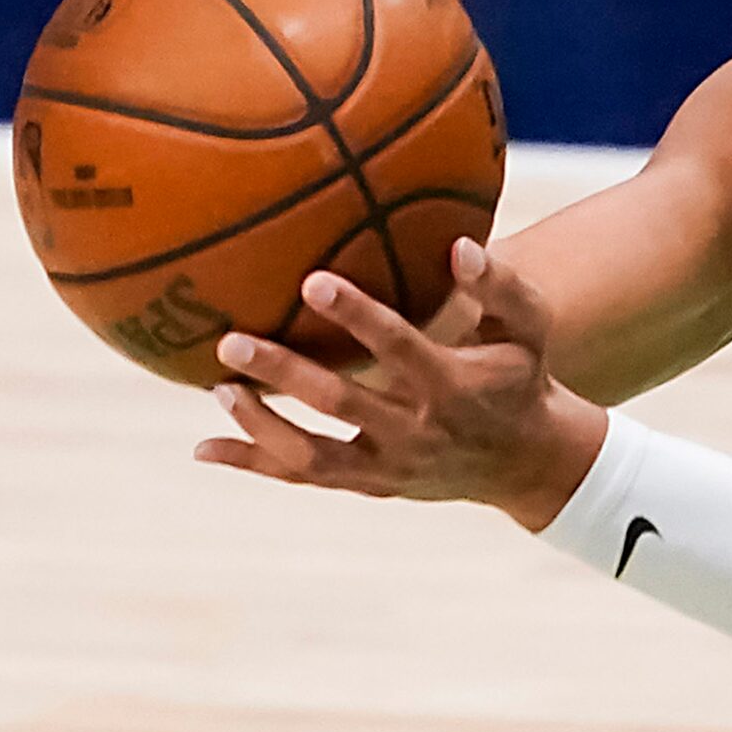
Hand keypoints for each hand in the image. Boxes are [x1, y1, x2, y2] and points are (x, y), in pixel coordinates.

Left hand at [194, 238, 606, 529]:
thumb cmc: (520, 377)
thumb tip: (460, 246)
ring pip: (315, 453)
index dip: (357, 316)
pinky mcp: (371, 485)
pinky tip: (203, 448)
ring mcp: (391, 465)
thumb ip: (502, 287)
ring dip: (263, 424)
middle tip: (232, 339)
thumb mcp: (528, 331)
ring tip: (221, 387)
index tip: (312, 280)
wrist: (528, 462)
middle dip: (286, 373)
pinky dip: (253, 465)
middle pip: (341, 402)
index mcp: (453, 386)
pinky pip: (304, 478)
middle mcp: (418, 431)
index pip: (399, 348)